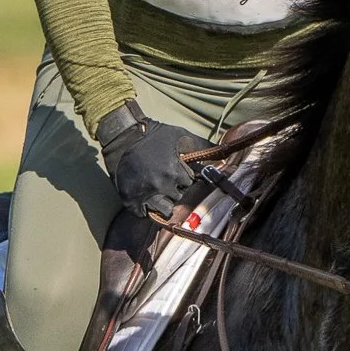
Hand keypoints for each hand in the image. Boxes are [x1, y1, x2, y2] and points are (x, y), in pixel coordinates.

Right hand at [96, 102, 205, 218]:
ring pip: (164, 209)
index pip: (189, 185)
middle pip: (178, 198)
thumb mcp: (182, 136)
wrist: (124, 136)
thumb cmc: (155, 136)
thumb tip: (225, 152)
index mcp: (175, 173)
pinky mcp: (130, 200)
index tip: (176, 170)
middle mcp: (161, 186)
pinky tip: (145, 196)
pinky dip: (145, 208)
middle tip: (165, 177)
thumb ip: (203, 146)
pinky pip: (144, 214)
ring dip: (162, 201)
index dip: (184, 178)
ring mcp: (145, 195)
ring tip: (157, 188)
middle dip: (174, 190)